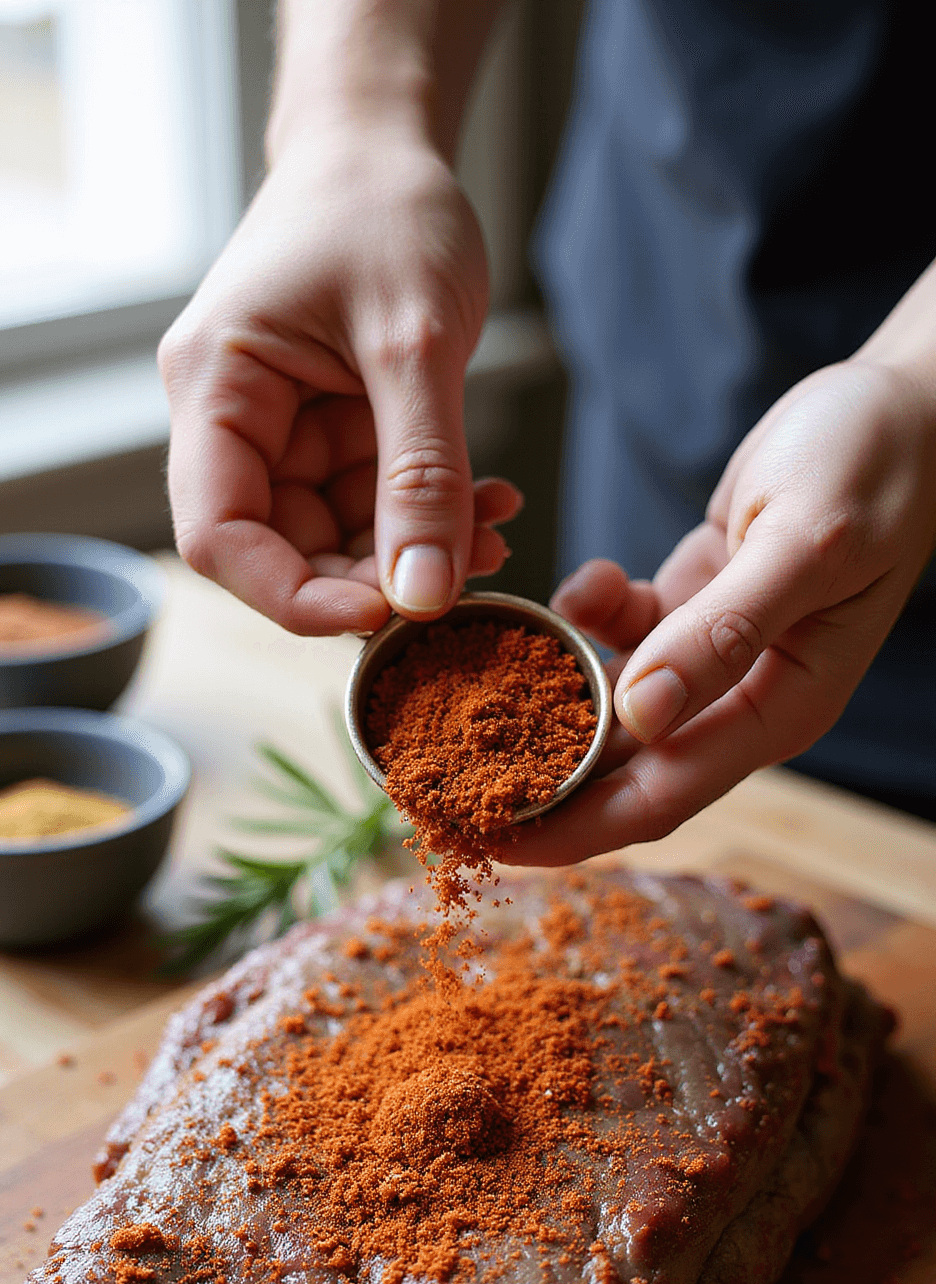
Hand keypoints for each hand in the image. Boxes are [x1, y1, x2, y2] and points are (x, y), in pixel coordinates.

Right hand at [159, 131, 519, 635]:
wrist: (388, 142)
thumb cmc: (382, 206)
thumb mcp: (414, 340)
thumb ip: (421, 474)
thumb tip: (423, 599)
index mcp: (215, 390)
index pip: (219, 538)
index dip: (291, 596)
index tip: (383, 614)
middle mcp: (234, 420)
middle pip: (279, 550)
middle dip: (372, 578)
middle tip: (460, 581)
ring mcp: (283, 431)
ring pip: (335, 538)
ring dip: (415, 553)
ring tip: (496, 527)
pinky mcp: (330, 432)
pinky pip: (373, 504)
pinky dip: (431, 517)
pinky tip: (488, 503)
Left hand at [511, 358, 935, 863]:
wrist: (906, 405)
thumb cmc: (872, 467)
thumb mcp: (800, 545)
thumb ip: (723, 632)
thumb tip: (641, 717)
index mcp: (776, 710)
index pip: (655, 802)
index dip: (567, 829)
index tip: (482, 838)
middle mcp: (740, 700)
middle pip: (618, 772)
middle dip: (533, 777)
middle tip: (436, 776)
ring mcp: (714, 658)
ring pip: (608, 705)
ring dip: (547, 694)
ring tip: (469, 684)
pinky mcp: (695, 608)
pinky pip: (619, 634)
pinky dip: (588, 613)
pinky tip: (585, 581)